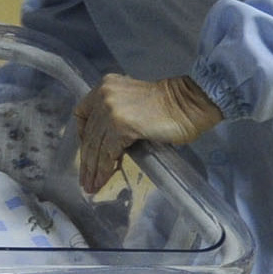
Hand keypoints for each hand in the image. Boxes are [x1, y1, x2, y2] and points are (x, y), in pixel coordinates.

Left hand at [75, 74, 223, 194]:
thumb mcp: (133, 106)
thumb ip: (116, 118)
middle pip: (89, 134)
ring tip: (92, 186)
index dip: (82, 137)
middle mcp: (104, 96)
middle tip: (85, 180)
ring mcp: (111, 109)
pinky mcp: (121, 125)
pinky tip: (103, 180)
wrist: (191, 104)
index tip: (87, 154)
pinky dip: (104, 169)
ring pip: (95, 146)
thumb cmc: (171, 108)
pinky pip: (107, 153)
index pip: (82, 114)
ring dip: (93, 170)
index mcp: (105, 86)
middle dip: (86, 160)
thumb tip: (106, 146)